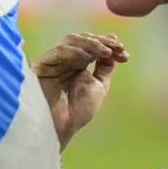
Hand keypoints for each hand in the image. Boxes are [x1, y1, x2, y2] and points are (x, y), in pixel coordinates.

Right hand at [33, 32, 127, 148]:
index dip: (109, 46)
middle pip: (83, 40)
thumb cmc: (76, 112)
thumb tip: (113, 49)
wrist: (60, 129)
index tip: (124, 54)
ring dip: (92, 43)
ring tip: (106, 52)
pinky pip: (59, 52)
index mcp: (77, 64)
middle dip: (103, 42)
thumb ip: (104, 67)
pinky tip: (88, 56)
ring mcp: (54, 61)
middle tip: (118, 49)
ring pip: (72, 41)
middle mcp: (65, 60)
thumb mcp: (98, 86)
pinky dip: (76, 51)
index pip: (93, 46)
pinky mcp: (43, 65)